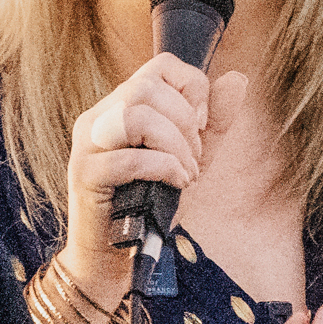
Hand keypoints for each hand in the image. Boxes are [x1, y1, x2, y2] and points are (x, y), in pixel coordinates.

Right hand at [61, 55, 229, 300]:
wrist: (117, 257)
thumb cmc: (151, 205)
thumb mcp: (193, 158)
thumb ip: (214, 122)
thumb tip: (237, 79)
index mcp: (123, 105)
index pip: (161, 65)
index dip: (193, 89)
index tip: (203, 126)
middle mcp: (99, 116)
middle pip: (147, 87)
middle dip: (186, 123)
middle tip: (195, 158)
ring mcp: (87, 143)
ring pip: (134, 114)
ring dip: (175, 145)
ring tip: (186, 174)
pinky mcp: (85, 174)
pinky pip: (128, 158)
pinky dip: (163, 169)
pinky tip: (177, 185)